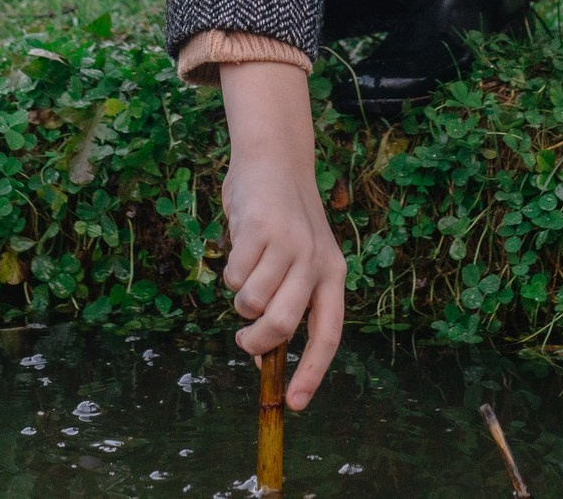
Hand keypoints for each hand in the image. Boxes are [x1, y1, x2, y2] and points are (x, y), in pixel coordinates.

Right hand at [216, 60, 346, 409]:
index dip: (311, 373)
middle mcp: (316, 262)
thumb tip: (261, 356)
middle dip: (258, 341)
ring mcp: (290, 246)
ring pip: (252, 301)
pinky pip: (234, 275)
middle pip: (284, 325)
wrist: (274, 159)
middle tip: (244, 341)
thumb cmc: (281, 221)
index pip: (328, 335)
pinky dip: (229, 269)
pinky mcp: (261, 230)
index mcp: (332, 275)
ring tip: (246, 270)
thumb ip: (287, 302)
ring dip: (240, 296)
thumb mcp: (297, 261)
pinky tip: (240, 244)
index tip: (294, 404)